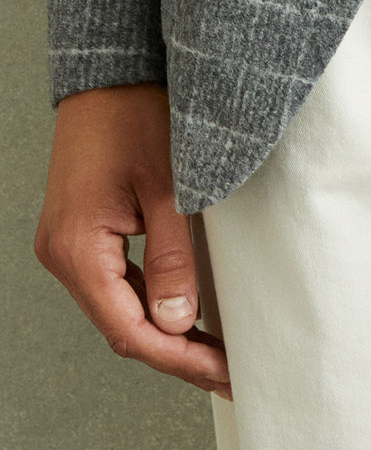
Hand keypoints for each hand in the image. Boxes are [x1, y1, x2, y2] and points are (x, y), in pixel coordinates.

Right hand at [33, 82, 232, 400]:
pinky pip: (117, 283)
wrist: (113, 75)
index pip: (130, 330)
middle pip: (122, 327)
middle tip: (227, 372)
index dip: (179, 359)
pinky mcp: (84, 232)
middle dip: (176, 354)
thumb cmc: (137, 117)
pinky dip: (152, 303)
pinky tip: (184, 314)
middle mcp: (65, 253)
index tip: (221, 374)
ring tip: (213, 352)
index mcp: (78, 248)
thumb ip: (172, 257)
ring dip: (165, 333)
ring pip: (119, 308)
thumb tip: (178, 321)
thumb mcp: (169, 187)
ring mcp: (70, 244)